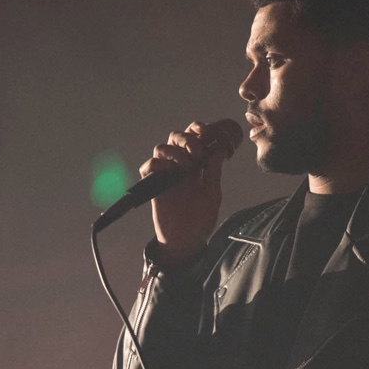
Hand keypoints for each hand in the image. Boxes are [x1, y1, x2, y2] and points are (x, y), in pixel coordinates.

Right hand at [140, 121, 227, 265]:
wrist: (186, 240)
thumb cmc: (201, 219)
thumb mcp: (212, 194)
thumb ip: (213, 171)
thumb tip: (220, 149)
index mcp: (196, 165)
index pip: (195, 137)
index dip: (199, 128)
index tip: (207, 130)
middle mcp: (180, 166)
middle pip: (176, 137)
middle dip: (187, 138)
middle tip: (197, 152)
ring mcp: (166, 174)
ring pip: (161, 148)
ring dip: (174, 151)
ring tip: (187, 166)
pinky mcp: (154, 185)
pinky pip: (148, 167)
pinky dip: (156, 164)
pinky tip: (169, 171)